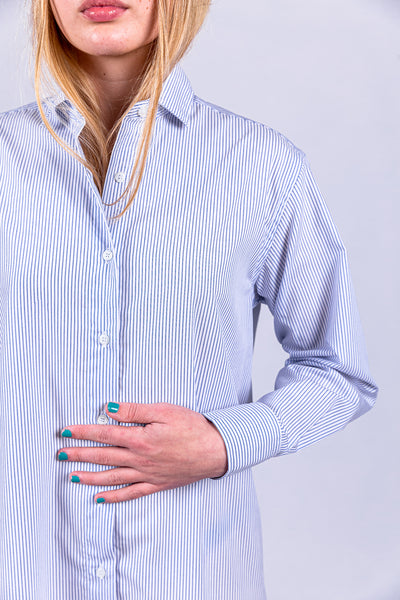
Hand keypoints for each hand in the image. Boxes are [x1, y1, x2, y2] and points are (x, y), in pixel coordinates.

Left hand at [58, 402, 227, 503]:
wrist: (215, 450)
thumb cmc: (193, 428)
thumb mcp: (164, 411)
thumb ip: (135, 411)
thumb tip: (110, 408)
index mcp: (140, 439)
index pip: (105, 434)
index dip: (84, 432)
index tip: (66, 432)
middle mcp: (140, 459)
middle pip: (103, 457)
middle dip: (79, 455)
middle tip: (60, 454)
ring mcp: (147, 474)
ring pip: (112, 477)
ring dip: (89, 477)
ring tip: (71, 475)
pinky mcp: (156, 484)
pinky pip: (130, 493)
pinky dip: (113, 497)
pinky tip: (99, 498)